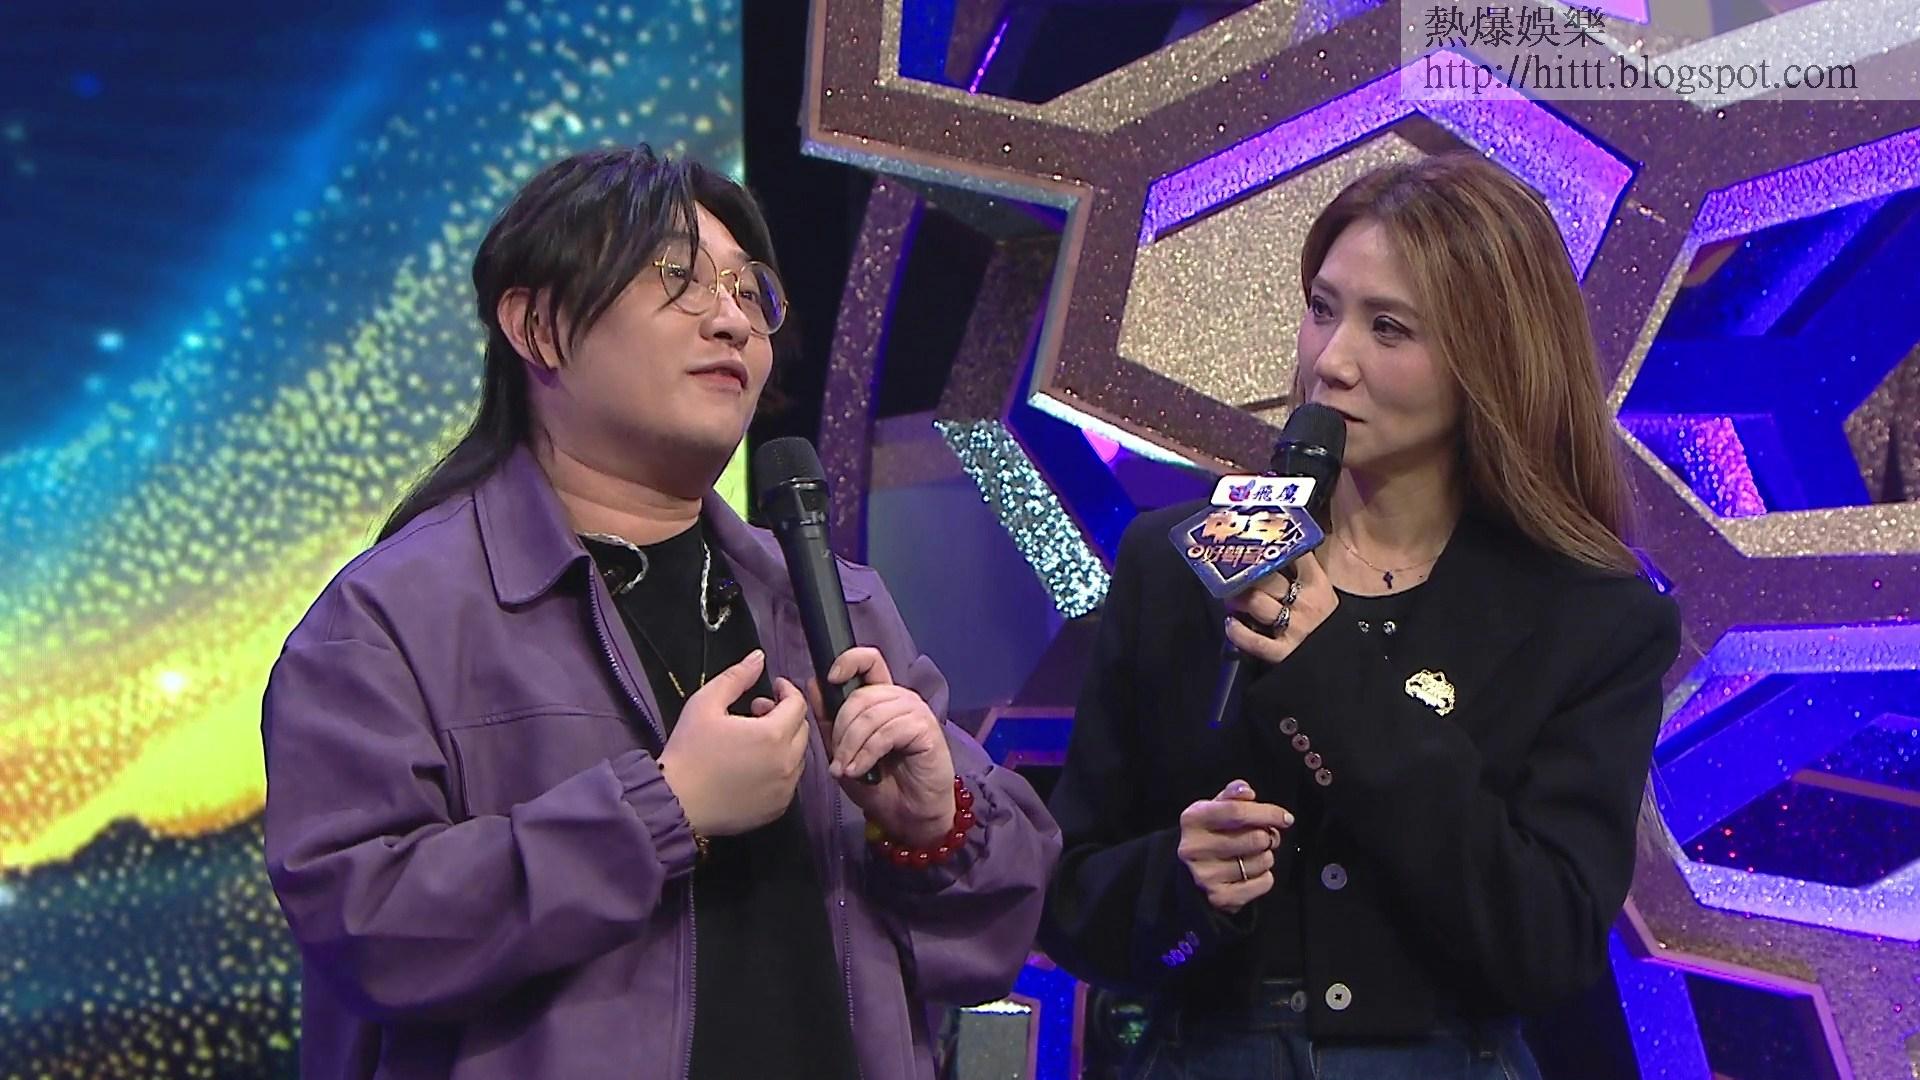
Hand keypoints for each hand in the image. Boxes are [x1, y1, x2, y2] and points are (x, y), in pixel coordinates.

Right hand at [657, 650, 808, 836]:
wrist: (674, 802)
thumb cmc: (688, 752)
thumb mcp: (705, 703)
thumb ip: (737, 677)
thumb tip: (758, 658)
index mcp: (773, 735)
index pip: (797, 704)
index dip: (786, 690)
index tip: (773, 687)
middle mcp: (786, 763)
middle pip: (802, 729)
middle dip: (784, 714)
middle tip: (757, 711)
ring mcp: (784, 789)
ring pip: (798, 755)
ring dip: (784, 741)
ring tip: (752, 739)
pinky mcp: (777, 808)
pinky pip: (789, 780)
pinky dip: (779, 767)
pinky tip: (753, 764)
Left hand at [807, 647, 956, 847]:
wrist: (909, 817)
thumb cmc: (879, 785)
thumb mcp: (844, 752)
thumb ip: (829, 720)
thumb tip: (812, 684)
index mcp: (883, 697)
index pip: (869, 660)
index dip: (849, 661)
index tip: (831, 678)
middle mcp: (901, 698)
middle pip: (861, 694)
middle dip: (840, 728)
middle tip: (836, 758)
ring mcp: (916, 712)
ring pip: (871, 714)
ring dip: (851, 746)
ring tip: (845, 770)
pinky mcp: (926, 730)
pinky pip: (886, 732)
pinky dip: (867, 754)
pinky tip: (860, 771)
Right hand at [1177, 780, 1294, 913]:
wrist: (1188, 874)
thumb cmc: (1209, 835)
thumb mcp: (1214, 809)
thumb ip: (1232, 796)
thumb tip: (1247, 792)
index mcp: (1193, 819)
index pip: (1237, 811)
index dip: (1268, 813)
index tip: (1286, 818)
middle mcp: (1194, 848)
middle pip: (1255, 838)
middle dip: (1268, 836)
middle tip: (1265, 837)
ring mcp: (1205, 875)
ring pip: (1262, 861)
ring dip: (1266, 857)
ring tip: (1253, 855)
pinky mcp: (1219, 898)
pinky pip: (1263, 883)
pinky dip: (1266, 877)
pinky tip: (1252, 874)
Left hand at [1224, 552, 1338, 665]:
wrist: (1343, 659)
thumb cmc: (1330, 622)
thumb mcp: (1325, 593)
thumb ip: (1305, 573)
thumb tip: (1281, 551)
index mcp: (1318, 584)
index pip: (1293, 555)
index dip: (1272, 546)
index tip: (1256, 542)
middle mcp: (1304, 603)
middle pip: (1266, 578)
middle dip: (1245, 573)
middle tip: (1230, 571)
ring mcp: (1293, 628)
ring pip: (1255, 602)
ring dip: (1237, 598)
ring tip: (1229, 597)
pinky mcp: (1283, 653)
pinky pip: (1254, 641)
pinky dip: (1238, 632)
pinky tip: (1230, 624)